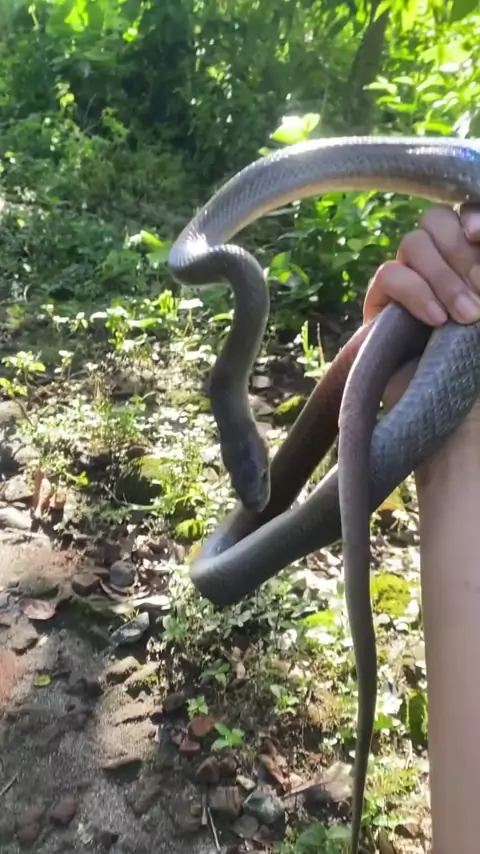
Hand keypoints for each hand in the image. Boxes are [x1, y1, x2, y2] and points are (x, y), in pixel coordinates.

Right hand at [363, 203, 479, 407]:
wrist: (458, 423)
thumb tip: (479, 236)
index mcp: (469, 264)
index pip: (464, 216)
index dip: (473, 217)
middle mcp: (440, 267)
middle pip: (439, 220)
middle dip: (462, 252)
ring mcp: (409, 285)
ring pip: (414, 242)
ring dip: (444, 276)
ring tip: (467, 318)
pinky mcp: (381, 308)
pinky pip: (389, 275)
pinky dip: (416, 292)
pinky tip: (436, 322)